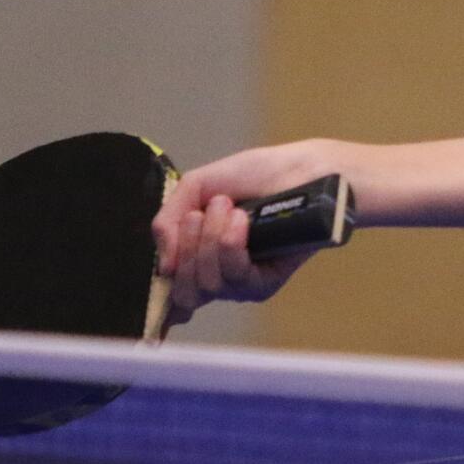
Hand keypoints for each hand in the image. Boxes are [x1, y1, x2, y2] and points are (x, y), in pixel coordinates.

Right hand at [150, 141, 346, 329]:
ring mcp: (241, 284)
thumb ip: (168, 220)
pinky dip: (229, 244)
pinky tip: (240, 220)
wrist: (301, 169)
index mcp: (198, 257)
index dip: (164, 292)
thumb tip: (163, 266)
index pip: (174, 294)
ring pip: (207, 283)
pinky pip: (234, 277)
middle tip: (198, 212)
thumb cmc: (254, 175)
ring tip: (226, 205)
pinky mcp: (266, 283)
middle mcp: (218, 277)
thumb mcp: (197, 187)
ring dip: (209, 238)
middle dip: (185, 246)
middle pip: (184, 292)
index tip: (166, 267)